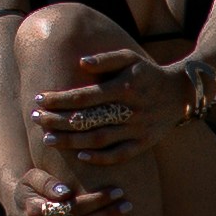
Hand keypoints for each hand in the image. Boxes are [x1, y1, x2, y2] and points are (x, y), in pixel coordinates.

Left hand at [29, 43, 191, 168]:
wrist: (179, 94)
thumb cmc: (146, 73)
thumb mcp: (129, 57)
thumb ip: (105, 59)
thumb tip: (79, 63)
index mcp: (125, 86)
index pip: (85, 96)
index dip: (60, 99)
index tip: (39, 99)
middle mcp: (131, 109)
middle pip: (89, 120)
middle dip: (59, 121)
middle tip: (36, 120)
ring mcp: (138, 129)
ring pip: (100, 139)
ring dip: (72, 141)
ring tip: (48, 139)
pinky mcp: (144, 144)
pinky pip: (120, 154)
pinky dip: (99, 157)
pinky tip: (80, 155)